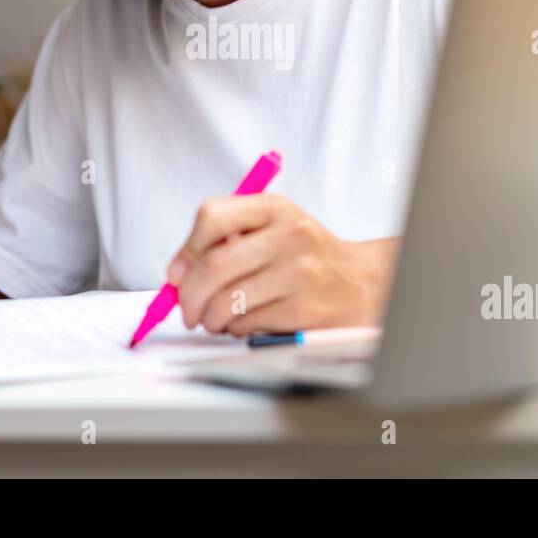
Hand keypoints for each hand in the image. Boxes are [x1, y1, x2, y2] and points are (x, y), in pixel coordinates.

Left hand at [165, 194, 396, 335]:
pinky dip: (235, 329)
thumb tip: (177, 274)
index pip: (212, 216)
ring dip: (211, 317)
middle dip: (189, 296)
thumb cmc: (305, 256)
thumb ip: (226, 239)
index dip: (186, 249)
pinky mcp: (302, 310)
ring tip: (216, 318)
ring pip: (226, 301)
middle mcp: (289, 235)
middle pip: (213, 266)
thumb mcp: (273, 228)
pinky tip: (246, 322)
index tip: (178, 272)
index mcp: (275, 208)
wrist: (361, 283)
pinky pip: (246, 324)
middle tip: (186, 309)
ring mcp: (298, 273)